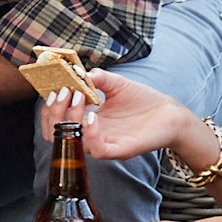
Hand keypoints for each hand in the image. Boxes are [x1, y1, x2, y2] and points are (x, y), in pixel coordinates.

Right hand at [38, 73, 198, 165]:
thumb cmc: (144, 101)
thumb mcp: (117, 84)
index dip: (50, 106)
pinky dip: (91, 133)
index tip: (55, 87)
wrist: (171, 113)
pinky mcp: (120, 150)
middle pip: (56, 135)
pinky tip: (94, 115)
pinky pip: (98, 149)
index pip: (56, 121)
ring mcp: (105, 143)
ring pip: (73, 142)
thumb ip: (98, 78)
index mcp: (87, 121)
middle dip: (53, 113)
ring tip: (79, 98)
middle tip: (64, 92)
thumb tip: (79, 72)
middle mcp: (92, 135)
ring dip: (70, 119)